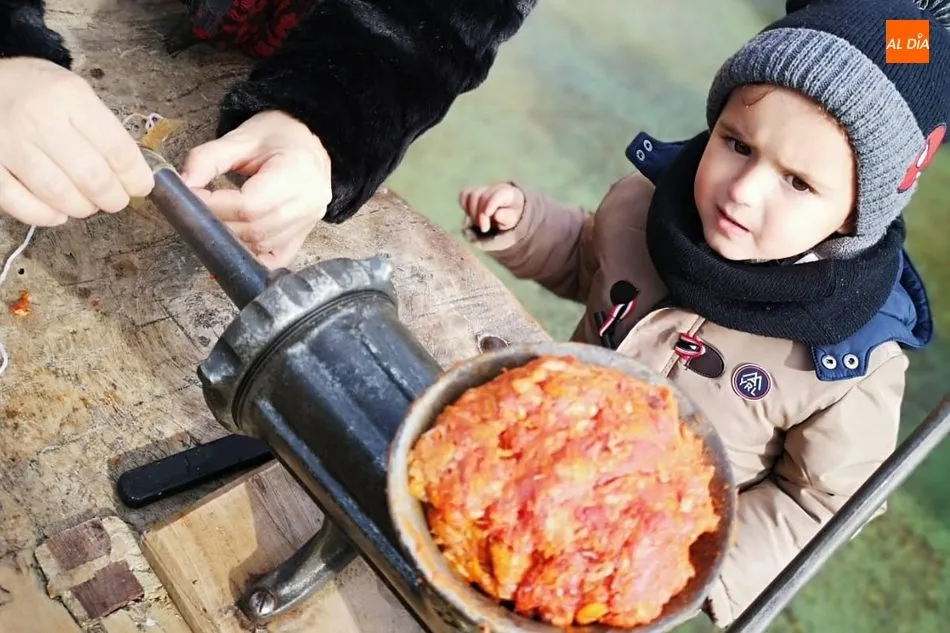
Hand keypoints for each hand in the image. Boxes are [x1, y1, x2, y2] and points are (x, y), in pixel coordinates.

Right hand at [0, 58, 153, 225]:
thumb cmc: (33, 89)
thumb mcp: (73, 91)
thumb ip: (101, 126)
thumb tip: (130, 171)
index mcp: (70, 97)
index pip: (118, 150)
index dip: (136, 177)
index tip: (141, 186)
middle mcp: (39, 119)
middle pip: (92, 177)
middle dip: (113, 198)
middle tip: (115, 200)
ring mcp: (9, 143)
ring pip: (59, 194)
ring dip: (82, 208)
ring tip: (87, 204)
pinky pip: (19, 202)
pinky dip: (44, 215)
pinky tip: (57, 213)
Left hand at [180, 110, 330, 268]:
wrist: (309, 140)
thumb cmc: (278, 134)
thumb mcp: (241, 137)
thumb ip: (208, 158)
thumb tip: (182, 185)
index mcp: (297, 172)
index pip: (250, 205)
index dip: (215, 207)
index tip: (191, 199)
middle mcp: (308, 202)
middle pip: (255, 228)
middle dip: (218, 224)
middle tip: (196, 213)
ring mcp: (309, 221)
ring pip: (262, 245)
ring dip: (231, 240)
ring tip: (212, 224)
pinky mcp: (305, 233)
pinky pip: (278, 257)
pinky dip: (254, 257)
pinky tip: (235, 250)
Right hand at [459, 183, 525, 233]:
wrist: (508, 210)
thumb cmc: (511, 217)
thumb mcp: (513, 221)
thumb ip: (507, 218)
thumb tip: (497, 215)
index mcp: (509, 194)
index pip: (498, 195)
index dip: (491, 204)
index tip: (487, 215)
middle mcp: (495, 188)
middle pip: (482, 196)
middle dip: (480, 214)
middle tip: (484, 229)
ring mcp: (483, 189)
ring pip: (471, 195)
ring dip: (472, 213)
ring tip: (479, 224)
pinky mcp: (472, 192)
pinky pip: (464, 195)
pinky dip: (465, 207)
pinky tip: (472, 216)